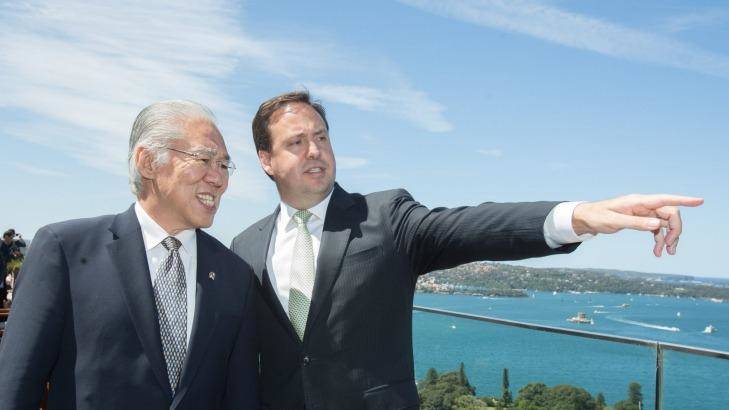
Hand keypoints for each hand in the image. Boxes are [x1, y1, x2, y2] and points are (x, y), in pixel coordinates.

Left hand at [572, 194, 703, 256]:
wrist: (586, 218)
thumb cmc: (597, 217)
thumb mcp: (614, 222)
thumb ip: (635, 223)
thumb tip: (657, 224)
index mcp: (638, 202)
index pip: (665, 199)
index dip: (683, 200)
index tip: (700, 201)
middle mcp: (643, 205)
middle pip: (670, 214)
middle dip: (675, 230)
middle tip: (671, 247)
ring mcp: (643, 212)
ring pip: (665, 223)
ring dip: (668, 238)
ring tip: (665, 254)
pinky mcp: (641, 220)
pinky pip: (656, 229)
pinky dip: (659, 239)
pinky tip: (657, 251)